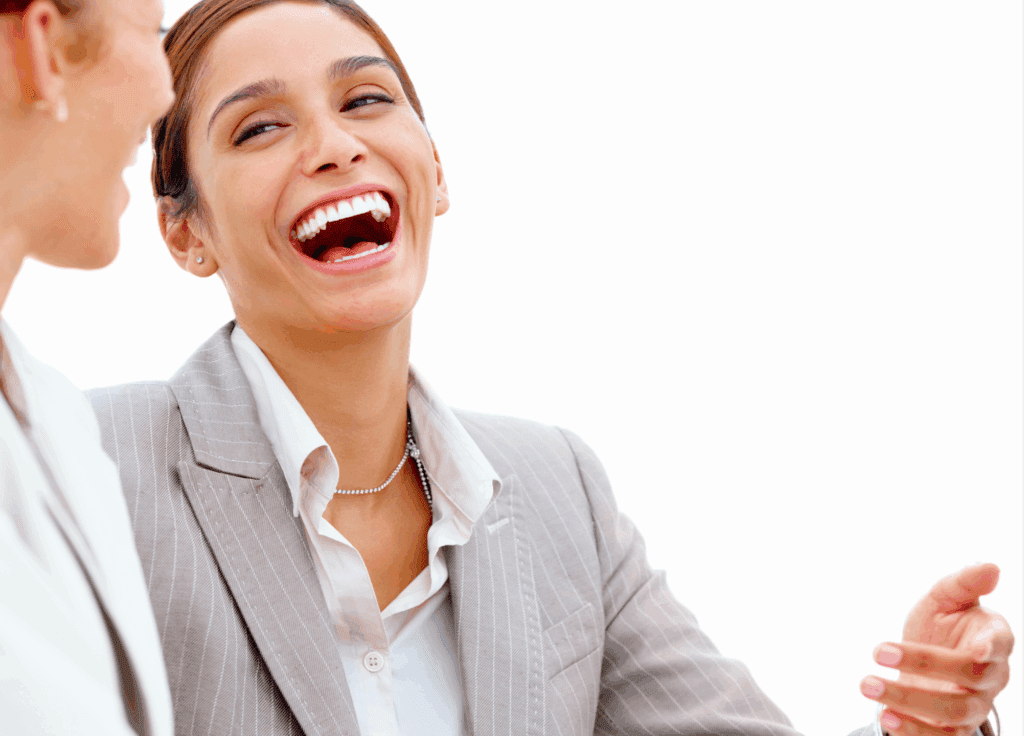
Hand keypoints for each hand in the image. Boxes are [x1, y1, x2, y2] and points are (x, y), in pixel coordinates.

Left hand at [859, 563, 1012, 735]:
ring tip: (869, 685)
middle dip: (923, 666)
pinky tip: (886, 716)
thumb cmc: (941, 625)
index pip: (996, 648)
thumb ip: (964, 583)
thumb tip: (991, 566)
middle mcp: (989, 678)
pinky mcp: (951, 729)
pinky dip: (914, 731)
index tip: (970, 649)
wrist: (925, 663)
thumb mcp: (946, 598)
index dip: (987, 650)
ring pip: (952, 714)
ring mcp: (972, 706)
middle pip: (968, 680)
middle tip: (878, 650)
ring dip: (909, 701)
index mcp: (993, 641)